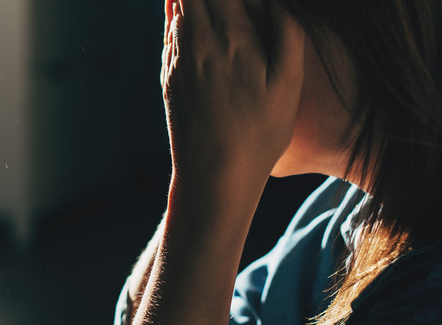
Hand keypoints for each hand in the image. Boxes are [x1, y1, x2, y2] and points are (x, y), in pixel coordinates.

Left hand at [162, 0, 304, 184]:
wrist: (213, 175)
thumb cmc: (259, 133)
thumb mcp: (288, 83)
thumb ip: (287, 32)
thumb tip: (277, 0)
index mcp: (231, 37)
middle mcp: (198, 43)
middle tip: (225, 2)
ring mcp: (178, 62)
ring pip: (177, 9)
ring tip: (203, 1)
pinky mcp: (169, 79)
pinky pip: (170, 34)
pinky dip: (176, 15)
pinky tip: (184, 11)